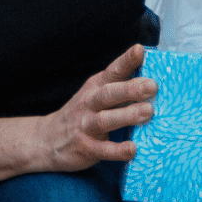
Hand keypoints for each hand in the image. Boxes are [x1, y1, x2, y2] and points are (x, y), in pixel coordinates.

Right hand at [34, 44, 154, 171]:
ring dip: (127, 115)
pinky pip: (103, 150)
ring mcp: (86, 126)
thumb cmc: (83, 113)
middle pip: (109, 93)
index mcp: (96, 87)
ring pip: (105, 119)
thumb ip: (120, 86)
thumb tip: (154, 79)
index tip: (140, 50)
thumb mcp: (96, 94)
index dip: (126, 60)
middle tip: (152, 86)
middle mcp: (90, 103)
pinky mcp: (85, 148)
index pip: (113, 71)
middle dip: (130, 89)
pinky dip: (117, 150)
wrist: (47, 139)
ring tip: (148, 112)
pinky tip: (132, 150)